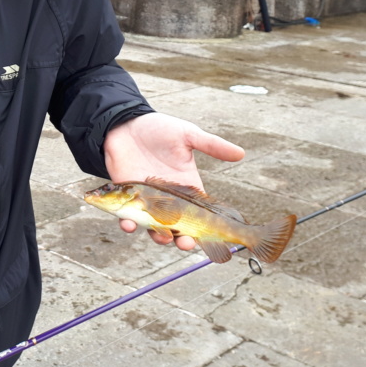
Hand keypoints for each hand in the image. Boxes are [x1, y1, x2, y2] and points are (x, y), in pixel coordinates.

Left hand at [103, 112, 244, 249]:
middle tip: (185, 242)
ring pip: (155, 227)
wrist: (124, 123)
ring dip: (158, 237)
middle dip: (183, 239)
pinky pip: (128, 217)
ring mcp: (146, 201)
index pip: (200, 213)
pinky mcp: (126, 199)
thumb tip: (241, 153)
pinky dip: (128, 224)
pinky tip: (129, 224)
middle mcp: (168, 198)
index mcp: (186, 186)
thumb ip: (211, 145)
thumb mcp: (187, 135)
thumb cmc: (158, 129)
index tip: (210, 237)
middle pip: (179, 227)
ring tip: (162, 237)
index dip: (205, 228)